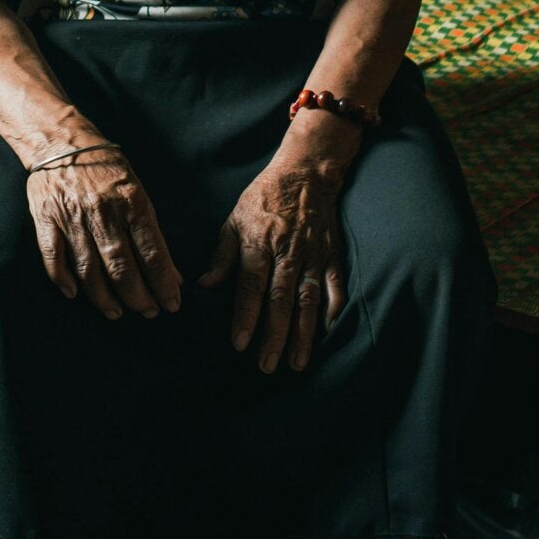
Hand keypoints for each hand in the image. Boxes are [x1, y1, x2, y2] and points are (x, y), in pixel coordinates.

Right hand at [26, 147, 181, 319]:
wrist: (60, 140)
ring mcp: (71, 217)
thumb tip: (170, 270)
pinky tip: (74, 294)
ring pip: (89, 270)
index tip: (172, 303)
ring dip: (104, 298)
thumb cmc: (105, 165)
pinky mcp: (46, 219)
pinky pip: (53, 257)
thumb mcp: (136, 188)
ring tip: (117, 313)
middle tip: (148, 312)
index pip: (151, 252)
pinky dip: (62, 279)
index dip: (163, 282)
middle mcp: (102, 212)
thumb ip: (150, 228)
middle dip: (138, 296)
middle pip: (121, 267)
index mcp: (130, 201)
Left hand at [199, 141, 348, 372]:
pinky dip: (333, 309)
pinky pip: (334, 285)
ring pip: (307, 300)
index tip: (239, 344)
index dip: (245, 316)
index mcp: (259, 242)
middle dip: (273, 336)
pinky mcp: (331, 254)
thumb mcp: (234, 218)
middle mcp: (287, 252)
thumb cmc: (263, 197)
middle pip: (280, 300)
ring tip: (296, 362)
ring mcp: (312, 254)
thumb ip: (222, 255)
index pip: (250, 286)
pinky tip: (328, 332)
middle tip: (266, 367)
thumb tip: (204, 286)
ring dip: (302, 334)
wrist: (305, 171)